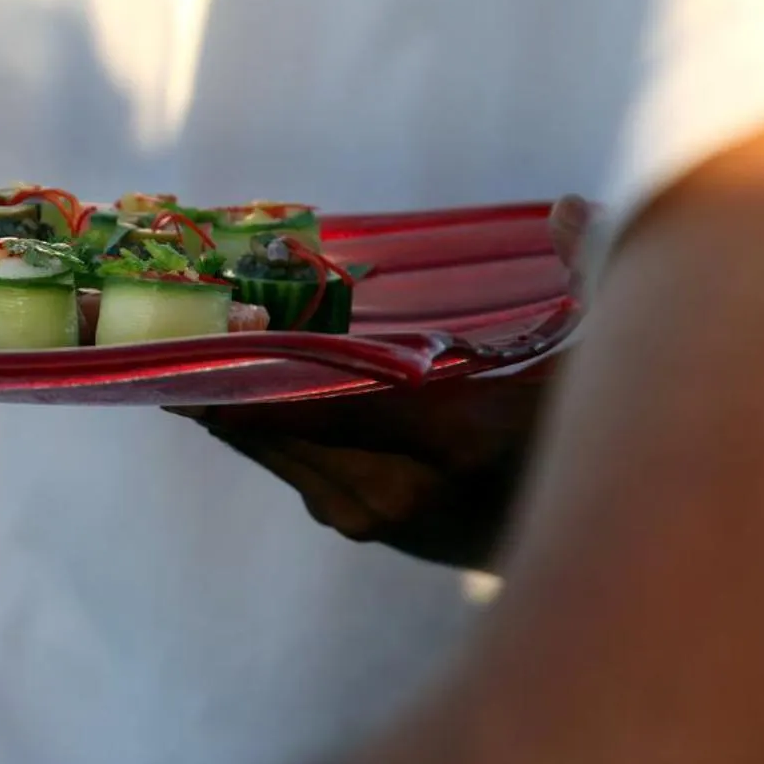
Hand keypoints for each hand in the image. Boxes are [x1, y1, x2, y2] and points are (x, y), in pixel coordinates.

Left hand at [174, 196, 592, 568]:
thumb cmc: (592, 443)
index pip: (325, 403)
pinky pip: (291, 467)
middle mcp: (399, 488)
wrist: (593, 557)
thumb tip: (566, 205)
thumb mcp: (593, 362)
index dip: (254, 374)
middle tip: (170, 332)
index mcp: (452, 438)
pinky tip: (232, 396)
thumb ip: (580, 275)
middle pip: (279, 429)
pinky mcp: (362, 524)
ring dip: (235, 409)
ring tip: (187, 359)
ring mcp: (376, 517)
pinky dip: (262, 429)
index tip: (203, 342)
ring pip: (277, 452)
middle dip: (223, 383)